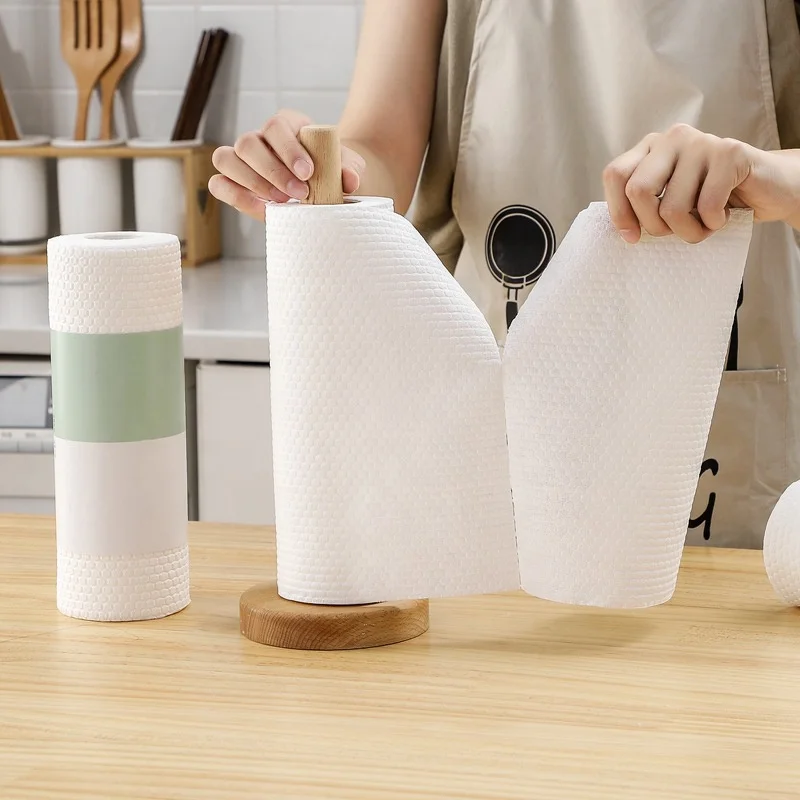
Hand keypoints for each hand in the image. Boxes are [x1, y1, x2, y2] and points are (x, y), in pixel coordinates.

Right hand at [208, 109, 365, 220]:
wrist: (326, 185)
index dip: (288, 149)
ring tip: (281, 202)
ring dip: (251, 182)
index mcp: (286, 125)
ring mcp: (242, 159)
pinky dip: (236, 196)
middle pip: (247, 143)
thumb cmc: (333, 171)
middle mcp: (259, 138)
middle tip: (299, 193)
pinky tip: (262, 210)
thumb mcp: (346, 167)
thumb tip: (350, 180)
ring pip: (225, 159)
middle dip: (272, 171)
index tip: (308, 173)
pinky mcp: (233, 182)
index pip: (276, 126)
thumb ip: (350, 169)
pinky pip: (219, 184)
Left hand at [602, 123, 799, 243]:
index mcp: (652, 148)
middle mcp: (673, 138)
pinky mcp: (730, 153)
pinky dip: (713, 223)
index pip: (615, 175)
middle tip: (675, 231)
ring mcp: (702, 142)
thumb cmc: (712, 200)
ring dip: (689, 232)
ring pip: (672, 207)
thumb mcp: (670, 202)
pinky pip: (706, 206)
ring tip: (703, 226)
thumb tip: (624, 231)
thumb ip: (644, 205)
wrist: (767, 189)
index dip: (619, 212)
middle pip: (638, 191)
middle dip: (655, 225)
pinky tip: (723, 216)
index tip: (632, 237)